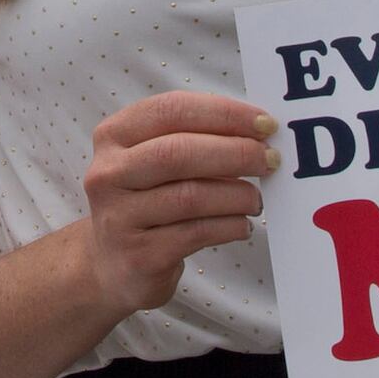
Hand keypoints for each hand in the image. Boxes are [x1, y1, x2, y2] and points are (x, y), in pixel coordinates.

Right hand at [79, 92, 277, 318]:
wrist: (112, 267)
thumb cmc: (145, 203)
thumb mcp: (153, 163)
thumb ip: (194, 141)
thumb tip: (257, 133)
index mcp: (114, 136)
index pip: (171, 110)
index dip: (223, 113)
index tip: (264, 122)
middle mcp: (108, 173)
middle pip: (178, 152)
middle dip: (235, 152)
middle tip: (270, 159)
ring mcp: (119, 217)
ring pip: (190, 196)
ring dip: (237, 194)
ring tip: (256, 199)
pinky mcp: (139, 256)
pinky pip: (196, 233)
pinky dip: (229, 226)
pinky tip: (243, 226)